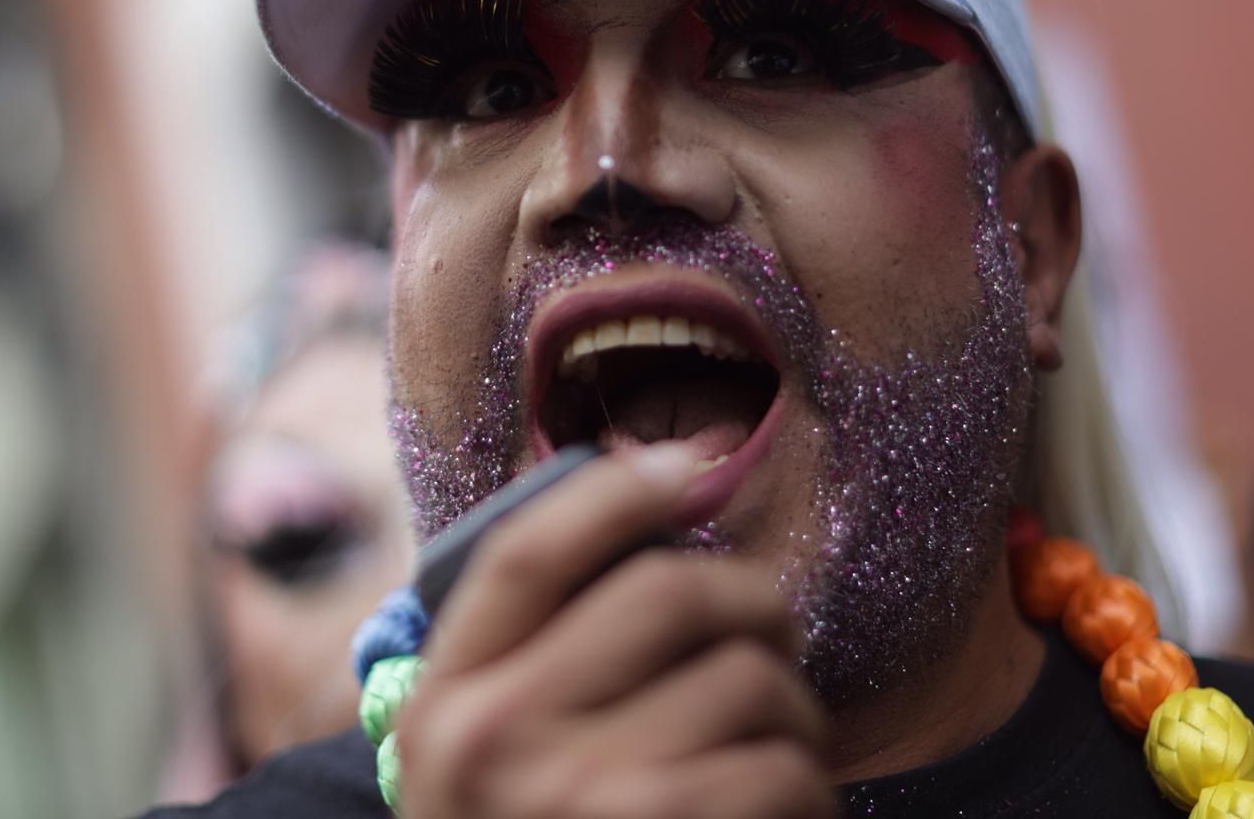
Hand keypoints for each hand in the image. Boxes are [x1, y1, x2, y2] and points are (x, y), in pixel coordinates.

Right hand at [394, 443, 833, 818]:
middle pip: (666, 591)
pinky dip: (809, 785)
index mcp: (445, 702)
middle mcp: (498, 742)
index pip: (533, 547)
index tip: (684, 469)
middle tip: (766, 632)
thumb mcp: (474, 759)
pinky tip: (784, 808)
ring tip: (774, 743)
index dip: (620, 489)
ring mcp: (586, 802)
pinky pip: (786, 770)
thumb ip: (524, 651)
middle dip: (747, 599)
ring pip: (751, 678)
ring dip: (792, 707)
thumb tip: (651, 489)